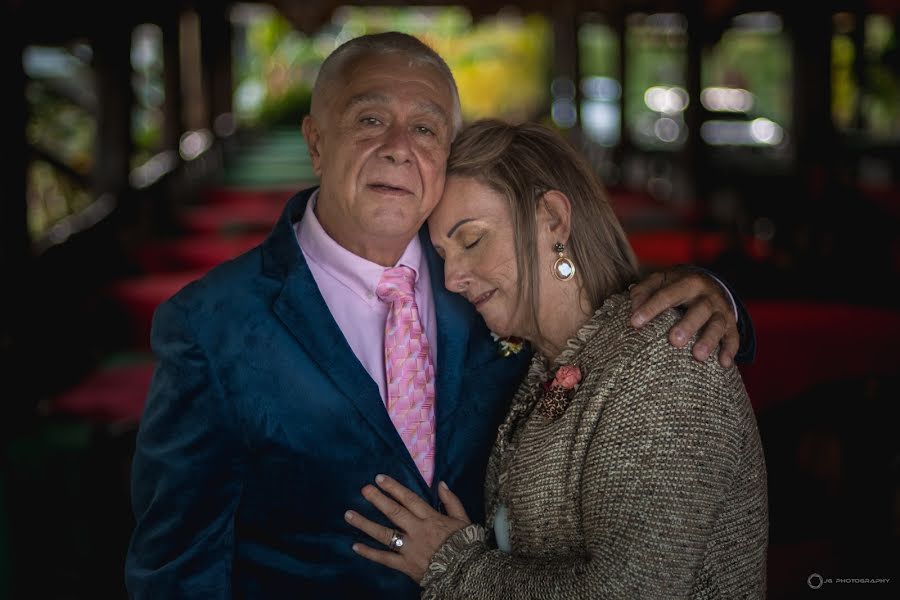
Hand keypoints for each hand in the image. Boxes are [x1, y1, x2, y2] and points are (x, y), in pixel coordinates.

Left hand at [345, 475, 470, 582]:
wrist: (467, 573)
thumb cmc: (466, 545)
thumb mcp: (464, 519)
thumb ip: (451, 501)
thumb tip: (441, 483)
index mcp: (431, 518)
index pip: (409, 499)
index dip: (394, 488)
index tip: (379, 478)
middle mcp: (418, 530)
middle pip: (394, 512)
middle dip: (377, 499)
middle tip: (364, 489)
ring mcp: (410, 548)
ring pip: (384, 534)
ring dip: (365, 524)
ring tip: (349, 514)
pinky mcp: (406, 565)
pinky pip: (385, 558)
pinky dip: (369, 553)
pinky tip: (355, 546)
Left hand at [629, 267, 738, 367]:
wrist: (710, 283)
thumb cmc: (676, 287)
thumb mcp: (660, 282)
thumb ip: (643, 292)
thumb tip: (633, 308)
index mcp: (687, 282)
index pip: (668, 294)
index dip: (651, 308)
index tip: (635, 322)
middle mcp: (707, 296)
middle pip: (700, 309)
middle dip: (688, 325)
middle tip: (674, 341)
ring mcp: (721, 310)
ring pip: (718, 324)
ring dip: (709, 340)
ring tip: (698, 356)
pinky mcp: (731, 325)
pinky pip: (733, 338)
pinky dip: (730, 350)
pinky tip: (723, 364)